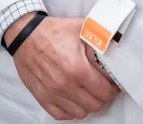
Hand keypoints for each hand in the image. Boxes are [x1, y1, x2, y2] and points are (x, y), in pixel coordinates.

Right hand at [5, 14, 119, 119]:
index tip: (112, 84)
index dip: (113, 88)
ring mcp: (53, 93)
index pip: (105, 91)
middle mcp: (65, 84)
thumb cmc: (51, 32)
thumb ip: (101, 36)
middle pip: (95, 104)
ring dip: (87, 104)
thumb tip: (118, 41)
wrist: (24, 35)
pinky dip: (70, 110)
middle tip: (102, 87)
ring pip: (81, 112)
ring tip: (88, 92)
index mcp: (77, 68)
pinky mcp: (42, 97)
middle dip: (102, 96)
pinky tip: (73, 98)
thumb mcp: (80, 28)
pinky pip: (62, 115)